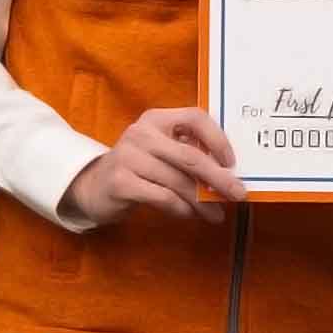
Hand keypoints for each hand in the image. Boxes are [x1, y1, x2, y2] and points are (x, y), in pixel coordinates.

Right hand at [62, 106, 244, 227]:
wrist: (94, 186)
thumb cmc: (138, 168)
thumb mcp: (161, 151)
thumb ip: (188, 153)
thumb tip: (229, 174)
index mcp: (156, 118)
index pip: (195, 117)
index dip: (218, 139)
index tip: (232, 162)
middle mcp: (141, 133)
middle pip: (190, 155)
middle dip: (219, 178)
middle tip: (238, 194)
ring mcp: (128, 157)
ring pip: (179, 182)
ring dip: (202, 202)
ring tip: (215, 214)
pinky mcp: (121, 182)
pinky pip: (163, 198)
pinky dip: (182, 209)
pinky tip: (190, 215)